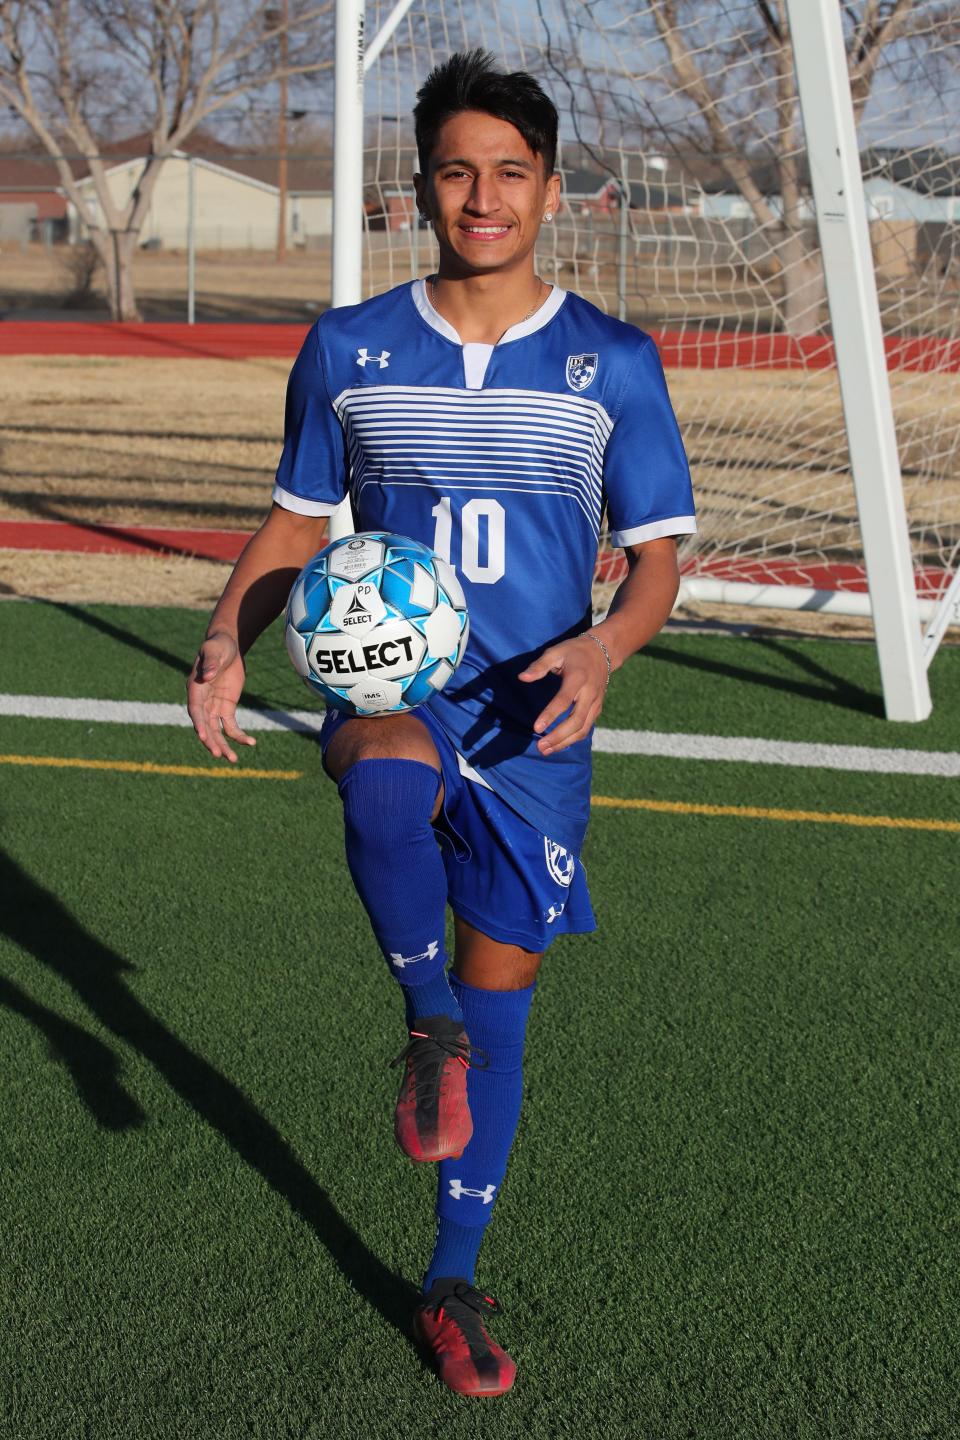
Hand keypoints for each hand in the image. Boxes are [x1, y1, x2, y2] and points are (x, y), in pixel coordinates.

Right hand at [186, 631, 255, 762]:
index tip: (203, 737)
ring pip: (216, 731)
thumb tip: (206, 675)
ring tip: (233, 759)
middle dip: (211, 741)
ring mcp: (213, 707)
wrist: (229, 646)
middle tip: (220, 755)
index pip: (195, 710)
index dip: (199, 723)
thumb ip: (211, 662)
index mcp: (195, 688)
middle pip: (205, 726)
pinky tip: (251, 742)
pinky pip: (230, 727)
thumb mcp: (215, 650)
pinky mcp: (226, 709)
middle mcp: (202, 701)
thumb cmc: (218, 646)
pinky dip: (239, 736)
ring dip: (224, 745)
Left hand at [518, 634, 608, 755]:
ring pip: (583, 729)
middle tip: (540, 746)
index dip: (550, 715)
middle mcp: (590, 693)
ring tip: (546, 751)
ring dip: (565, 742)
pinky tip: (558, 745)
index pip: (564, 700)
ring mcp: (596, 703)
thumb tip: (522, 677)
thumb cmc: (574, 651)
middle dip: (558, 737)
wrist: (603, 651)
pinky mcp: (597, 709)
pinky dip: (573, 739)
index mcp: (578, 678)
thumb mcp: (556, 652)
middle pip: (576, 721)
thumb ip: (539, 666)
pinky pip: (586, 728)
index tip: (536, 727)